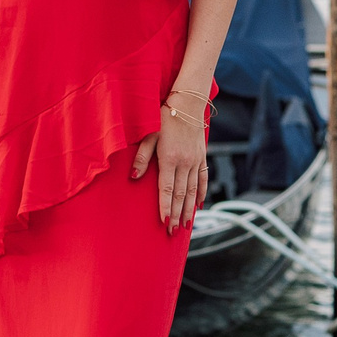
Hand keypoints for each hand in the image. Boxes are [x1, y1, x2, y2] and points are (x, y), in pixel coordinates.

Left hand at [131, 103, 207, 230]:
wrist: (188, 103)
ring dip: (188, 209)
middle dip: (176, 215)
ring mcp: (195, 161)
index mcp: (169, 158)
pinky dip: (201, 194)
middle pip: (180, 194)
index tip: (164, 223)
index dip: (165, 207)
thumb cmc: (164, 117)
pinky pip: (203, 180)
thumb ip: (142, 157)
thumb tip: (134, 177)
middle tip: (172, 232)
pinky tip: (199, 206)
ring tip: (185, 226)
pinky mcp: (202, 157)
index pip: (166, 189)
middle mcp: (184, 163)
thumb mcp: (148, 134)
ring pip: (193, 191)